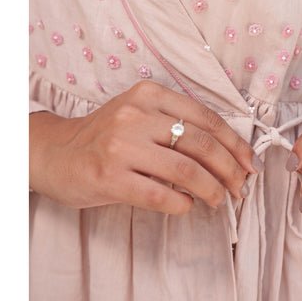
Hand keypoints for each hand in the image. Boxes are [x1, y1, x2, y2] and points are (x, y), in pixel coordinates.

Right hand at [29, 81, 261, 213]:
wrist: (52, 152)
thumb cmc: (104, 136)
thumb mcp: (138, 114)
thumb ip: (175, 123)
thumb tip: (227, 153)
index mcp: (149, 95)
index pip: (206, 119)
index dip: (235, 144)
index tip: (249, 163)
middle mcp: (136, 114)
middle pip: (201, 144)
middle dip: (230, 169)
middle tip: (241, 187)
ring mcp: (120, 145)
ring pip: (185, 170)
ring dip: (212, 189)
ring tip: (220, 200)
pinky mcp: (108, 176)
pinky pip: (159, 194)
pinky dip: (181, 203)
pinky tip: (186, 205)